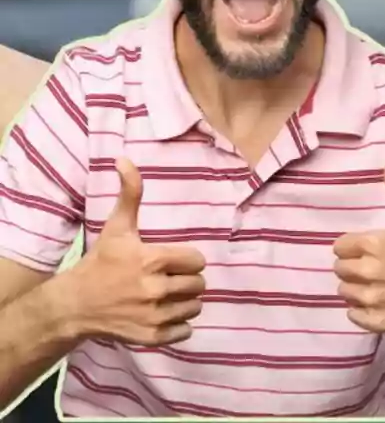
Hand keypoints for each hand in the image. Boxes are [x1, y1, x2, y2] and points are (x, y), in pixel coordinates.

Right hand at [61, 159, 205, 344]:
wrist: (73, 305)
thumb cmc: (100, 263)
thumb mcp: (116, 227)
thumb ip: (129, 194)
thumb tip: (125, 160)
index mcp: (151, 260)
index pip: (197, 260)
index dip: (188, 260)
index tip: (174, 260)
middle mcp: (154, 289)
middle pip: (198, 284)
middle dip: (187, 280)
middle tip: (170, 278)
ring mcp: (152, 316)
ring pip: (194, 307)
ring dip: (185, 302)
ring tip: (167, 296)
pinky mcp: (150, 337)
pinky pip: (185, 331)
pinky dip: (179, 325)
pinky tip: (163, 314)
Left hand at [333, 148, 384, 334]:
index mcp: (373, 244)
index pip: (340, 246)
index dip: (354, 246)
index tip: (371, 248)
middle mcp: (368, 272)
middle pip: (340, 269)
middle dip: (354, 267)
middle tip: (377, 266)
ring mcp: (372, 299)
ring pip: (344, 293)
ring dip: (357, 289)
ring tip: (379, 284)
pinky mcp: (377, 321)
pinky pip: (353, 316)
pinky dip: (363, 312)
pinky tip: (381, 302)